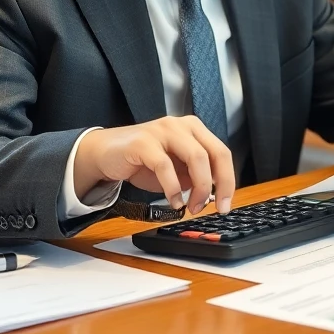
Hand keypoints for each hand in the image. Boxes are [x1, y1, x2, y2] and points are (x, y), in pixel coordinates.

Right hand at [73, 116, 234, 214]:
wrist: (105, 153)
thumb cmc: (142, 161)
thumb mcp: (175, 170)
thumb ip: (194, 177)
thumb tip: (213, 196)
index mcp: (194, 130)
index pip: (222, 153)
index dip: (228, 180)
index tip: (226, 204)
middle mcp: (181, 126)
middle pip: (214, 153)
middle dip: (219, 185)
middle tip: (213, 208)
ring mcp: (163, 131)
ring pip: (196, 157)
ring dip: (199, 187)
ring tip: (192, 206)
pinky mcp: (143, 142)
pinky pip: (165, 166)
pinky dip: (173, 188)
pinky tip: (173, 201)